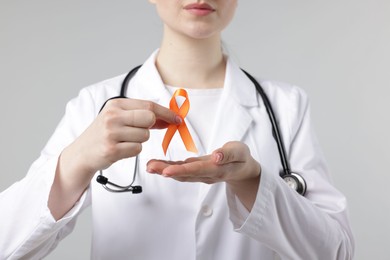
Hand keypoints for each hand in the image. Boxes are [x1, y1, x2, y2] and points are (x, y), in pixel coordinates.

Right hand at [66, 98, 181, 174]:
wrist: (82, 153)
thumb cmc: (103, 134)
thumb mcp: (118, 117)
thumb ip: (140, 114)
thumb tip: (168, 117)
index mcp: (115, 105)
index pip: (149, 105)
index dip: (166, 112)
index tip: (177, 119)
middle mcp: (112, 116)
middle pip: (149, 118)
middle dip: (150, 126)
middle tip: (139, 130)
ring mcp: (111, 133)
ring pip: (145, 135)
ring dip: (139, 140)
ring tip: (124, 141)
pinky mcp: (111, 149)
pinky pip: (137, 149)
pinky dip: (133, 151)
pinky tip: (120, 149)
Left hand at [146, 141, 260, 184]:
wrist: (242, 169)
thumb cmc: (241, 158)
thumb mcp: (240, 152)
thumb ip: (228, 154)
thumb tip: (216, 157)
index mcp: (216, 170)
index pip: (196, 170)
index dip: (180, 170)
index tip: (166, 171)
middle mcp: (205, 175)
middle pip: (183, 174)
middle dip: (165, 170)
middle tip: (150, 167)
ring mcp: (199, 174)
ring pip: (179, 174)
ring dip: (163, 170)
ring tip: (149, 166)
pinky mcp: (195, 170)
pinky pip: (180, 170)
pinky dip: (168, 167)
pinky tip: (157, 164)